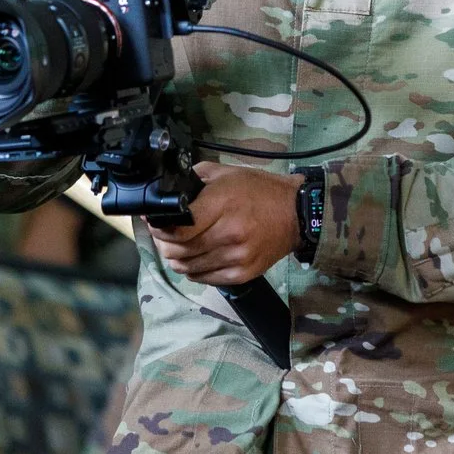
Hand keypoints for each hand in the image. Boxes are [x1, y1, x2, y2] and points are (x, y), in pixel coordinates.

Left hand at [145, 162, 296, 286]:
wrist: (296, 214)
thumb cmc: (259, 191)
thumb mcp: (225, 174)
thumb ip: (194, 179)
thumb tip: (165, 191)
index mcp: (223, 204)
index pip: (177, 229)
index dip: (160, 228)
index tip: (156, 223)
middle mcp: (230, 233)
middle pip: (179, 250)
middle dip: (165, 244)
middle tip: (166, 236)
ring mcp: (237, 257)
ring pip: (188, 267)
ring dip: (178, 259)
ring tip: (181, 248)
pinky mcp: (243, 273)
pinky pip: (205, 279)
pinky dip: (195, 271)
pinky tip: (198, 258)